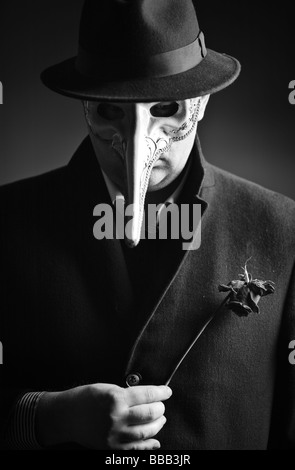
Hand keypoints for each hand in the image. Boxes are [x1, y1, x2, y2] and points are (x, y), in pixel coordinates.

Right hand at [36, 383, 171, 449]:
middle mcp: (117, 417)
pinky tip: (155, 441)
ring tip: (160, 419)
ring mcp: (114, 435)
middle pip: (149, 414)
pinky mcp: (111, 448)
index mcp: (116, 398)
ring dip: (157, 425)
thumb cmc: (86, 398)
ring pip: (145, 432)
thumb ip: (127, 394)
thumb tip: (148, 397)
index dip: (161, 392)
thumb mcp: (107, 388)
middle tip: (161, 405)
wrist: (66, 416)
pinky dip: (148, 445)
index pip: (147, 394)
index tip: (167, 391)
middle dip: (160, 408)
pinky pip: (135, 449)